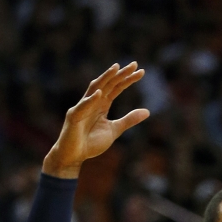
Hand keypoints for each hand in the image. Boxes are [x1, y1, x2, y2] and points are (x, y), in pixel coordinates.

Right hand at [43, 63, 149, 179]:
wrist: (74, 156)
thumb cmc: (91, 143)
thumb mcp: (114, 130)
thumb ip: (129, 120)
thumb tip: (147, 111)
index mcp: (102, 104)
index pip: (116, 88)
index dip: (127, 79)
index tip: (141, 71)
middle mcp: (92, 101)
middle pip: (108, 84)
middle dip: (120, 74)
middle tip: (134, 64)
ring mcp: (82, 107)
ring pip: (95, 89)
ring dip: (105, 78)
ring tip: (116, 68)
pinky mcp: (73, 117)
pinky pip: (83, 107)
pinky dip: (91, 100)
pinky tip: (100, 94)